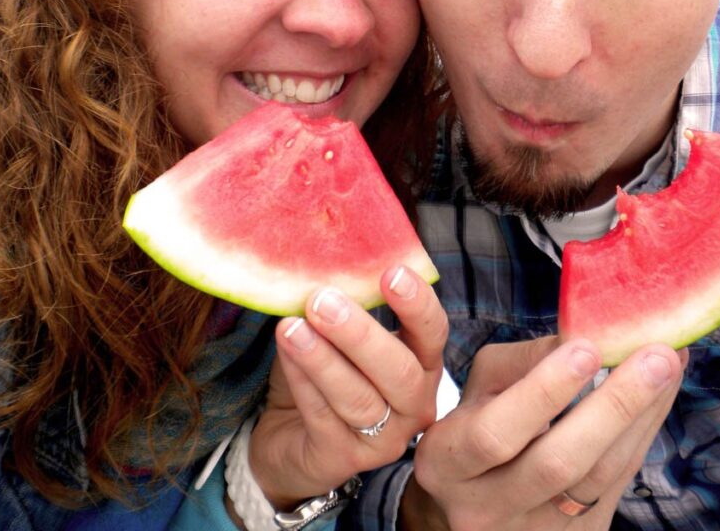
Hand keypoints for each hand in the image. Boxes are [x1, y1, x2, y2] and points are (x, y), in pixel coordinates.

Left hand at [250, 265, 448, 509]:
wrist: (288, 436)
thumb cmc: (323, 371)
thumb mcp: (338, 333)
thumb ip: (344, 302)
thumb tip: (325, 258)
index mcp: (421, 363)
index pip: (433, 332)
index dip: (416, 304)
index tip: (391, 272)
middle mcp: (414, 403)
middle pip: (398, 370)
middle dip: (360, 334)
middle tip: (322, 300)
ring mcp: (383, 439)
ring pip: (359, 398)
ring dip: (323, 359)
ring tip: (291, 327)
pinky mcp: (344, 460)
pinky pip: (324, 419)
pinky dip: (304, 383)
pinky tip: (286, 355)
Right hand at [402, 336, 686, 530]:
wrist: (471, 505)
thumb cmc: (477, 424)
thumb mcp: (480, 388)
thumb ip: (524, 361)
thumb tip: (583, 332)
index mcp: (448, 462)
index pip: (497, 432)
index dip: (543, 392)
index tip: (587, 347)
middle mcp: (485, 510)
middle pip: (558, 464)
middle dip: (613, 405)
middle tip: (658, 354)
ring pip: (598, 480)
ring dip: (641, 418)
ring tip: (670, 364)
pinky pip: (616, 487)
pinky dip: (641, 436)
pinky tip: (659, 397)